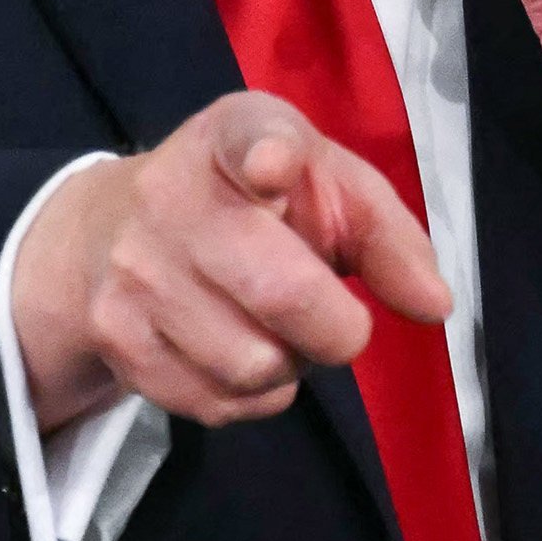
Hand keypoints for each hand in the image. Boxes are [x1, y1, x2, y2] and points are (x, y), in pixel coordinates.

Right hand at [10, 90, 451, 432]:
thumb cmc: (247, 202)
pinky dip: (249, 395)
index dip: (268, 154)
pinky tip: (233, 348)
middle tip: (334, 318)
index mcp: (232, 137)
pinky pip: (220, 403)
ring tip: (269, 326)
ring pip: (256, 366)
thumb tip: (434, 305)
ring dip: (287, 364)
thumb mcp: (323, 187)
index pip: (246, 138)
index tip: (275, 166)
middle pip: (282, 295)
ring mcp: (134, 274)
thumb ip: (386, 235)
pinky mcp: (118, 341)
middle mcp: (170, 197)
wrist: (107, 232)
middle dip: (336, 327)